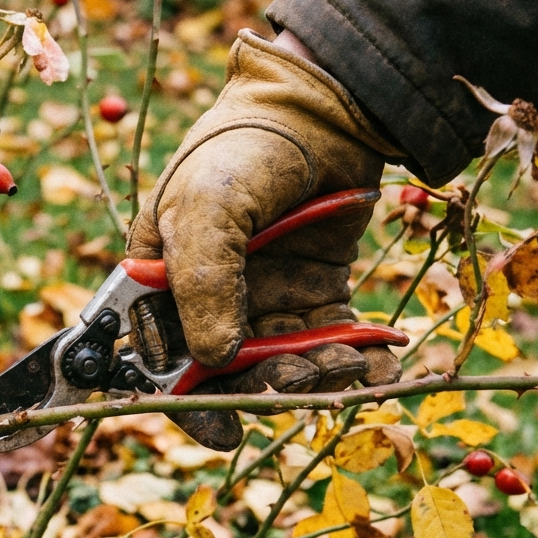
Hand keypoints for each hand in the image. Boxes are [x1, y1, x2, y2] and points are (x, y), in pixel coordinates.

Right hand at [127, 30, 402, 449]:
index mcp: (159, 283)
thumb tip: (216, 359)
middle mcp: (208, 300)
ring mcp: (263, 300)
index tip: (224, 429)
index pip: (160, 360)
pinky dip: (357, 362)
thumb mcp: (205, 210)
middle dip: (268, 386)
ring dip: (316, 377)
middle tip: (304, 381)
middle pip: (227, 373)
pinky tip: (379, 368)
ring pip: (283, 366)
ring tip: (349, 365)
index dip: (187, 401)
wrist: (323, 109)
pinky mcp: (316, 295)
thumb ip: (202, 284)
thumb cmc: (241, 151)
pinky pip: (331, 344)